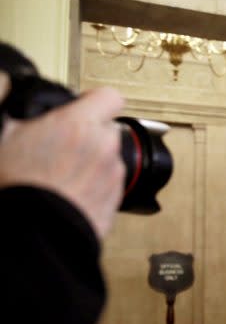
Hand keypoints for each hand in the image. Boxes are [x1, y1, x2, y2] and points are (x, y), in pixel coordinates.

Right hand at [0, 81, 124, 239]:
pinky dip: (95, 185)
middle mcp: (103, 146)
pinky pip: (110, 184)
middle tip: (64, 146)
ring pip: (110, 157)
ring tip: (63, 175)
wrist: (35, 233)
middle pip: (108, 128)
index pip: (109, 96)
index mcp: (79, 124)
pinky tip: (71, 192)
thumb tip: (7, 89)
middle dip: (90, 134)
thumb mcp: (4, 137)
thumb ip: (16, 114)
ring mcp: (113, 173)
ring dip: (93, 161)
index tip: (83, 107)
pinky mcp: (116, 199)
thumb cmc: (18, 186)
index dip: (95, 100)